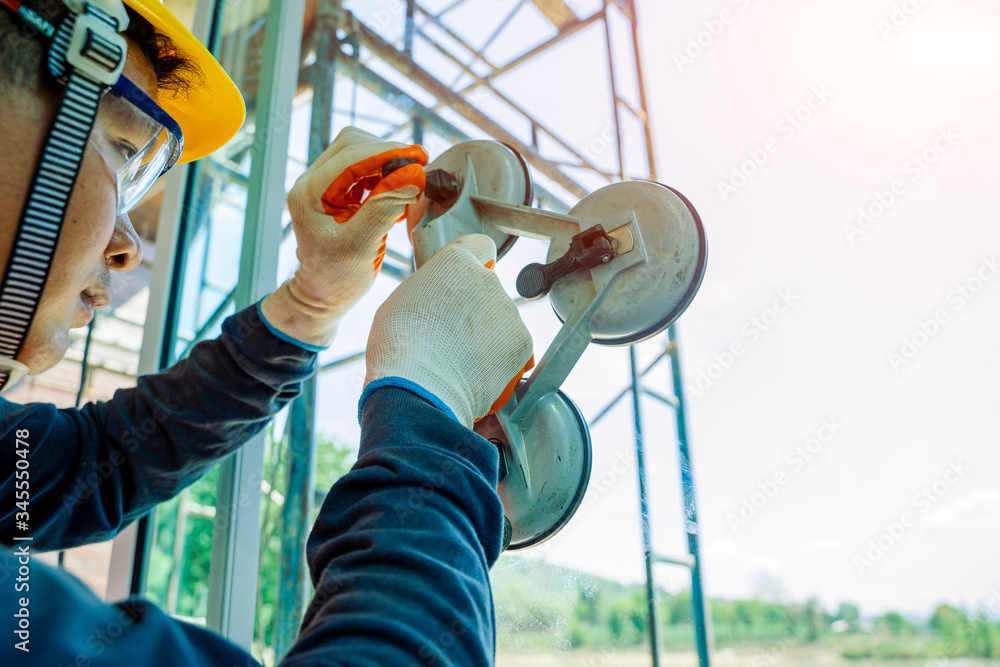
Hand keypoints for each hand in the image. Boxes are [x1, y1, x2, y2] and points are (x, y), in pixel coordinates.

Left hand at [261, 126, 427, 346]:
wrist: (322, 296)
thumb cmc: (337, 278)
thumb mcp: (361, 246)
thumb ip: (384, 208)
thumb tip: (413, 175)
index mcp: (308, 193)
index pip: (350, 156)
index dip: (388, 152)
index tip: (420, 159)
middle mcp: (311, 183)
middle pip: (352, 145)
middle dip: (388, 152)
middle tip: (420, 167)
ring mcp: (322, 185)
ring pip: (358, 153)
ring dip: (388, 161)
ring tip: (412, 179)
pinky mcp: (336, 192)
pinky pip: (362, 169)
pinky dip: (384, 173)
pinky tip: (401, 188)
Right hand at [363, 235, 533, 427]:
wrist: (419, 388)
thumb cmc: (399, 345)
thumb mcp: (402, 299)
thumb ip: (429, 289)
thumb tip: (437, 297)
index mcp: (457, 260)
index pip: (479, 246)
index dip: (472, 263)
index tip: (465, 279)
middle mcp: (489, 279)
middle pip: (487, 288)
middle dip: (475, 307)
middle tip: (451, 333)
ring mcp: (509, 311)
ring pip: (500, 319)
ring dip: (487, 334)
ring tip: (459, 358)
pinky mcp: (523, 342)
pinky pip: (512, 346)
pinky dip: (499, 358)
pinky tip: (475, 371)